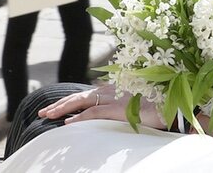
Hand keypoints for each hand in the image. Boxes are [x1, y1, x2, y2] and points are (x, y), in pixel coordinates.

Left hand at [39, 85, 166, 129]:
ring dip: (63, 108)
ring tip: (47, 116)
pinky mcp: (117, 108)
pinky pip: (93, 113)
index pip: (86, 94)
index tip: (55, 108)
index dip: (69, 100)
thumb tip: (110, 112)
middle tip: (43, 112)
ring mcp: (113, 98)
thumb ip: (120, 104)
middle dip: (59, 104)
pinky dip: (79, 117)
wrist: (170, 107)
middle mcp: (111, 91)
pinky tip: (67, 123)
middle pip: (79, 96)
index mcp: (114, 89)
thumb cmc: (155, 105)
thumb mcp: (134, 104)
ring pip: (81, 101)